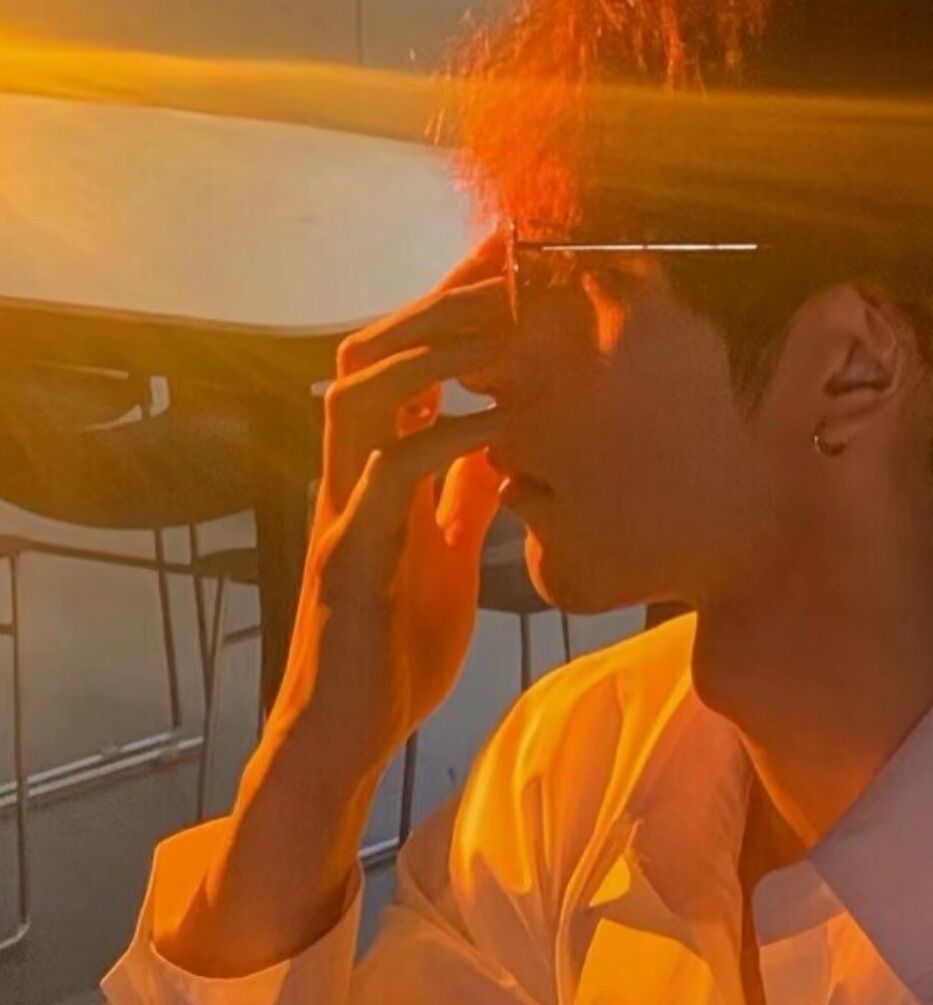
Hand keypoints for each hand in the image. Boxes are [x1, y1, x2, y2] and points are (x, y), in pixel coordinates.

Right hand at [279, 234, 511, 774]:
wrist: (348, 728)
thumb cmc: (396, 643)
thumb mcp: (445, 554)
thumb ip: (461, 496)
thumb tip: (497, 441)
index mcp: (376, 474)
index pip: (402, 369)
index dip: (445, 311)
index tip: (501, 263)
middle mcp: (349, 478)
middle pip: (368, 358)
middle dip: (435, 306)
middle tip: (505, 270)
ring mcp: (342, 513)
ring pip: (359, 399)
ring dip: (430, 354)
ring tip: (499, 327)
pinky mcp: (349, 559)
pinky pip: (388, 481)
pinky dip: (440, 441)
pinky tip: (494, 427)